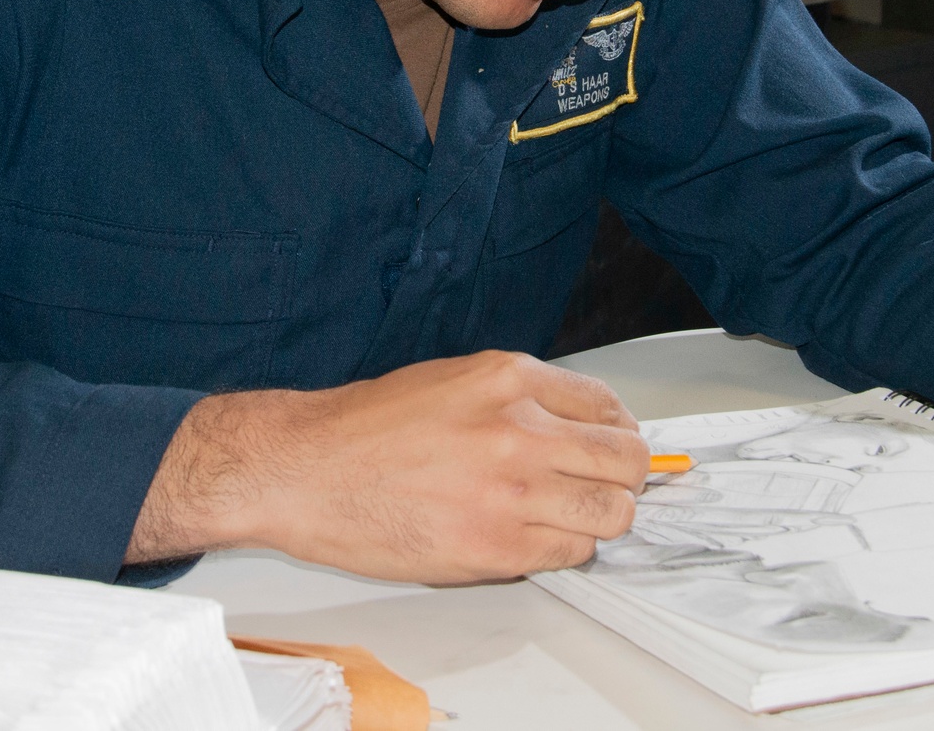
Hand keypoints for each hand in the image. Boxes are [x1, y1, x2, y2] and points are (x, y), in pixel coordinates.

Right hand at [125, 351, 650, 581]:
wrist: (306, 470)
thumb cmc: (366, 428)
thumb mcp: (454, 380)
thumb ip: (520, 399)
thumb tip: (577, 427)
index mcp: (511, 380)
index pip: (611, 409)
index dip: (620, 435)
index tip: (616, 449)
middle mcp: (521, 430)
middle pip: (627, 463)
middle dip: (623, 478)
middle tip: (603, 488)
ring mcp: (513, 492)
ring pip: (611, 514)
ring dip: (598, 518)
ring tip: (566, 517)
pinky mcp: (496, 548)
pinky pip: (569, 553)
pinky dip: (562, 550)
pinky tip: (531, 537)